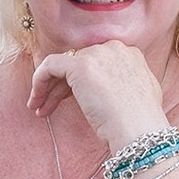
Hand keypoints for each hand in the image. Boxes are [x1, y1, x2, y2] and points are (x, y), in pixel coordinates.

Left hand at [26, 42, 167, 149]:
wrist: (138, 130)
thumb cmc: (140, 123)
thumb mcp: (141, 94)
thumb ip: (125, 83)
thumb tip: (111, 89)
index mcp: (129, 53)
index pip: (96, 61)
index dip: (80, 81)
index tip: (71, 99)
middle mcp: (113, 48)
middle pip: (78, 63)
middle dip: (62, 86)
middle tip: (50, 106)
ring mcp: (96, 55)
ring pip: (63, 65)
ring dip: (49, 88)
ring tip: (40, 109)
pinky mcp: (79, 65)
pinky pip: (50, 65)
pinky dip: (40, 81)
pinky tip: (36, 100)